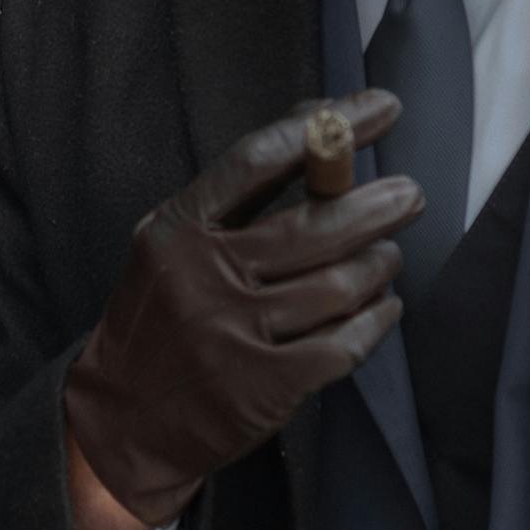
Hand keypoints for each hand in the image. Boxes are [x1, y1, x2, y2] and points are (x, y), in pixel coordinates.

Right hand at [61, 90, 420, 529]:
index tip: (379, 108)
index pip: (259, 161)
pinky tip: (383, 309)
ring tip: (387, 256)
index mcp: (177, 229)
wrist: (120, 421)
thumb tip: (317, 122)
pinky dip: (375, 321)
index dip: (327, 128)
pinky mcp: (263, 387)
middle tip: (409, 196)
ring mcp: (233, 334)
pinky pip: (343, 344)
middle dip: (377, 205)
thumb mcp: (171, 246)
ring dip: (378, 264)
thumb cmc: (159, 318)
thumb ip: (235, 196)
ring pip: (337, 285)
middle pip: (313, 225)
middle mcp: (203, 276)